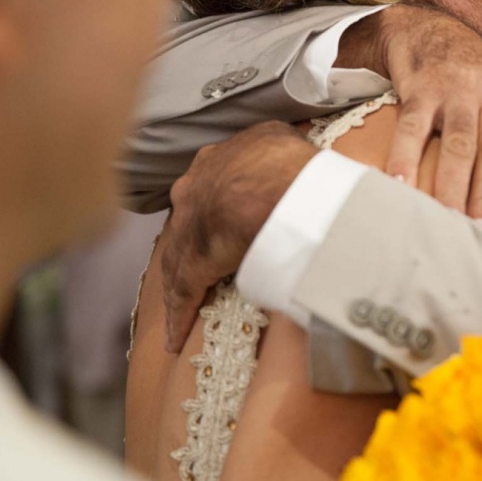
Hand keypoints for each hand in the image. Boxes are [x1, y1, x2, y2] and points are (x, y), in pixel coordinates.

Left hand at [161, 121, 317, 351]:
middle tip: (200, 263)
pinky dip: (180, 314)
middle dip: (189, 240)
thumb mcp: (285, 145)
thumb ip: (283, 155)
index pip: (207, 186)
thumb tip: (305, 158)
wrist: (281, 186)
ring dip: (180, 283)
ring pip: (177, 259)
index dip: (212, 206)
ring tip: (182, 309)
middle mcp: (195, 187)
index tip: (220, 221)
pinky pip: (183, 292)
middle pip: (185, 221)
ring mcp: (189, 225)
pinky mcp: (192, 263)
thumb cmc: (293, 165)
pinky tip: (176, 336)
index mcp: (219, 158)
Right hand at [373, 6, 481, 243]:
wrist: (437, 34)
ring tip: (448, 219)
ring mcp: (458, 91)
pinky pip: (413, 125)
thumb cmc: (476, 90)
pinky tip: (400, 183)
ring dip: (454, 184)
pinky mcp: (422, 86)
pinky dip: (406, 155)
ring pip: (459, 144)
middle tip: (481, 237)